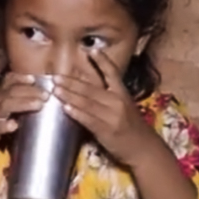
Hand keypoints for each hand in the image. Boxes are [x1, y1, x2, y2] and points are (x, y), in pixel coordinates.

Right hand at [0, 74, 49, 157]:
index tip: (35, 79)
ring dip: (23, 103)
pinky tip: (14, 125)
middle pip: (12, 91)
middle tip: (47, 95)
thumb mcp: (4, 110)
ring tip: (38, 105)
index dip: (21, 78)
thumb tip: (42, 99)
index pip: (9, 81)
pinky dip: (4, 126)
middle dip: (30, 91)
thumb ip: (18, 103)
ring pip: (5, 106)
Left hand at [51, 50, 161, 164]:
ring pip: (87, 103)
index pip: (112, 73)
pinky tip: (65, 108)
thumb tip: (84, 85)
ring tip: (55, 89)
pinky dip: (76, 113)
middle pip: (91, 89)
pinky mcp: (106, 130)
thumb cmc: (130, 126)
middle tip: (55, 76)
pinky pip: (88, 120)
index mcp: (122, 93)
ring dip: (69, 95)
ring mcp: (112, 116)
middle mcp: (117, 101)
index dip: (102, 61)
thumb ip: (108, 95)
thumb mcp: (124, 106)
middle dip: (71, 82)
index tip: (91, 50)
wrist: (143, 148)